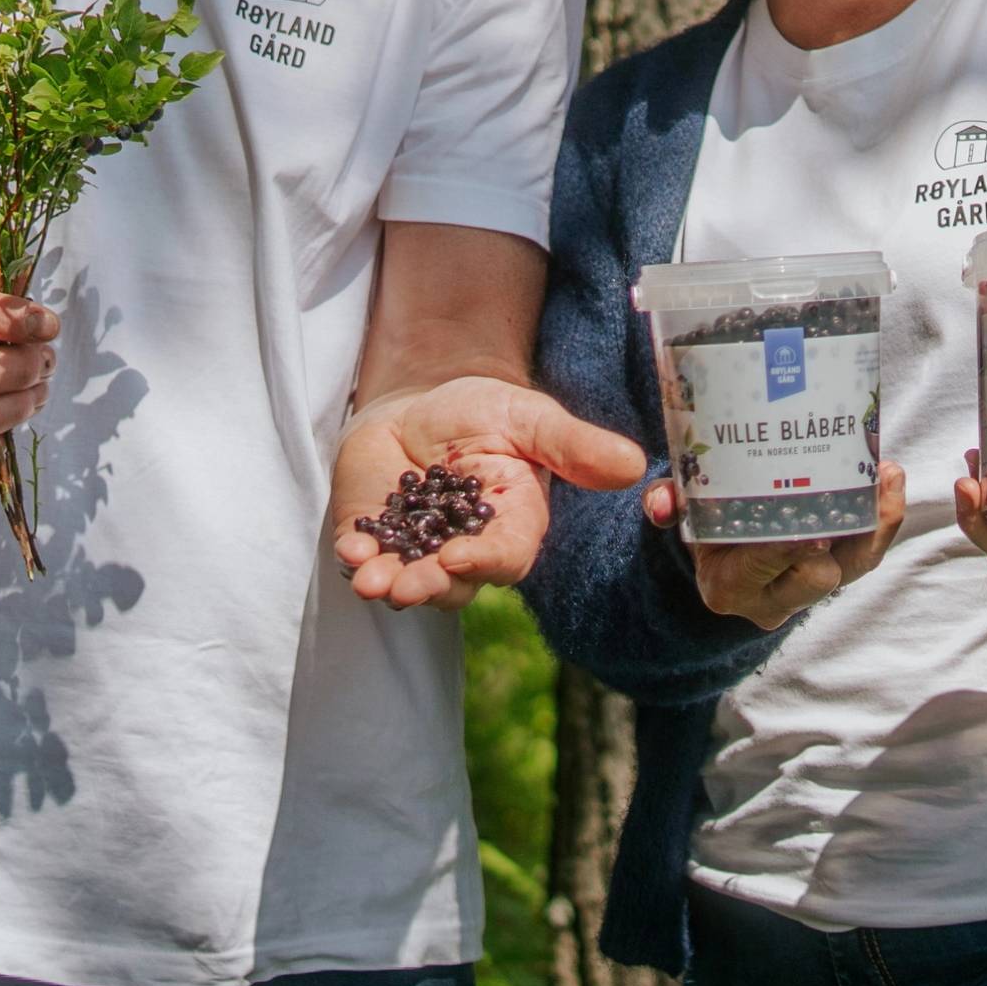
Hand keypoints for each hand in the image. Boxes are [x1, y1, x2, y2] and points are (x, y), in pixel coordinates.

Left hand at [333, 376, 649, 608]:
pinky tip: (351, 552)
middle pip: (454, 583)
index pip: (506, 557)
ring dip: (390, 585)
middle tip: (406, 586)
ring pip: (409, 581)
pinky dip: (356, 559)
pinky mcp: (373, 537)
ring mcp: (417, 549)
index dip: (484, 562)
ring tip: (372, 581)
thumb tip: (635, 466)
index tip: (458, 556)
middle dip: (429, 586)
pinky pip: (365, 559)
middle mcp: (467, 549)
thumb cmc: (484, 409)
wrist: (421, 399)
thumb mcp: (531, 417)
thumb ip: (575, 445)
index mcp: (512, 526)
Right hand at [650, 462, 906, 629]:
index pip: (760, 572)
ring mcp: (811, 589)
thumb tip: (658, 504)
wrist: (725, 550)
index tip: (805, 533)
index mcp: (728, 587)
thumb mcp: (683, 511)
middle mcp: (773, 600)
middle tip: (848, 499)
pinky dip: (884, 518)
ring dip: (872, 524)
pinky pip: (869, 552)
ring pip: (853, 566)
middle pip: (817, 579)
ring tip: (883, 475)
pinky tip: (891, 477)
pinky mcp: (840, 571)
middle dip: (836, 543)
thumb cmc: (704, 520)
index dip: (785, 554)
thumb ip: (668, 502)